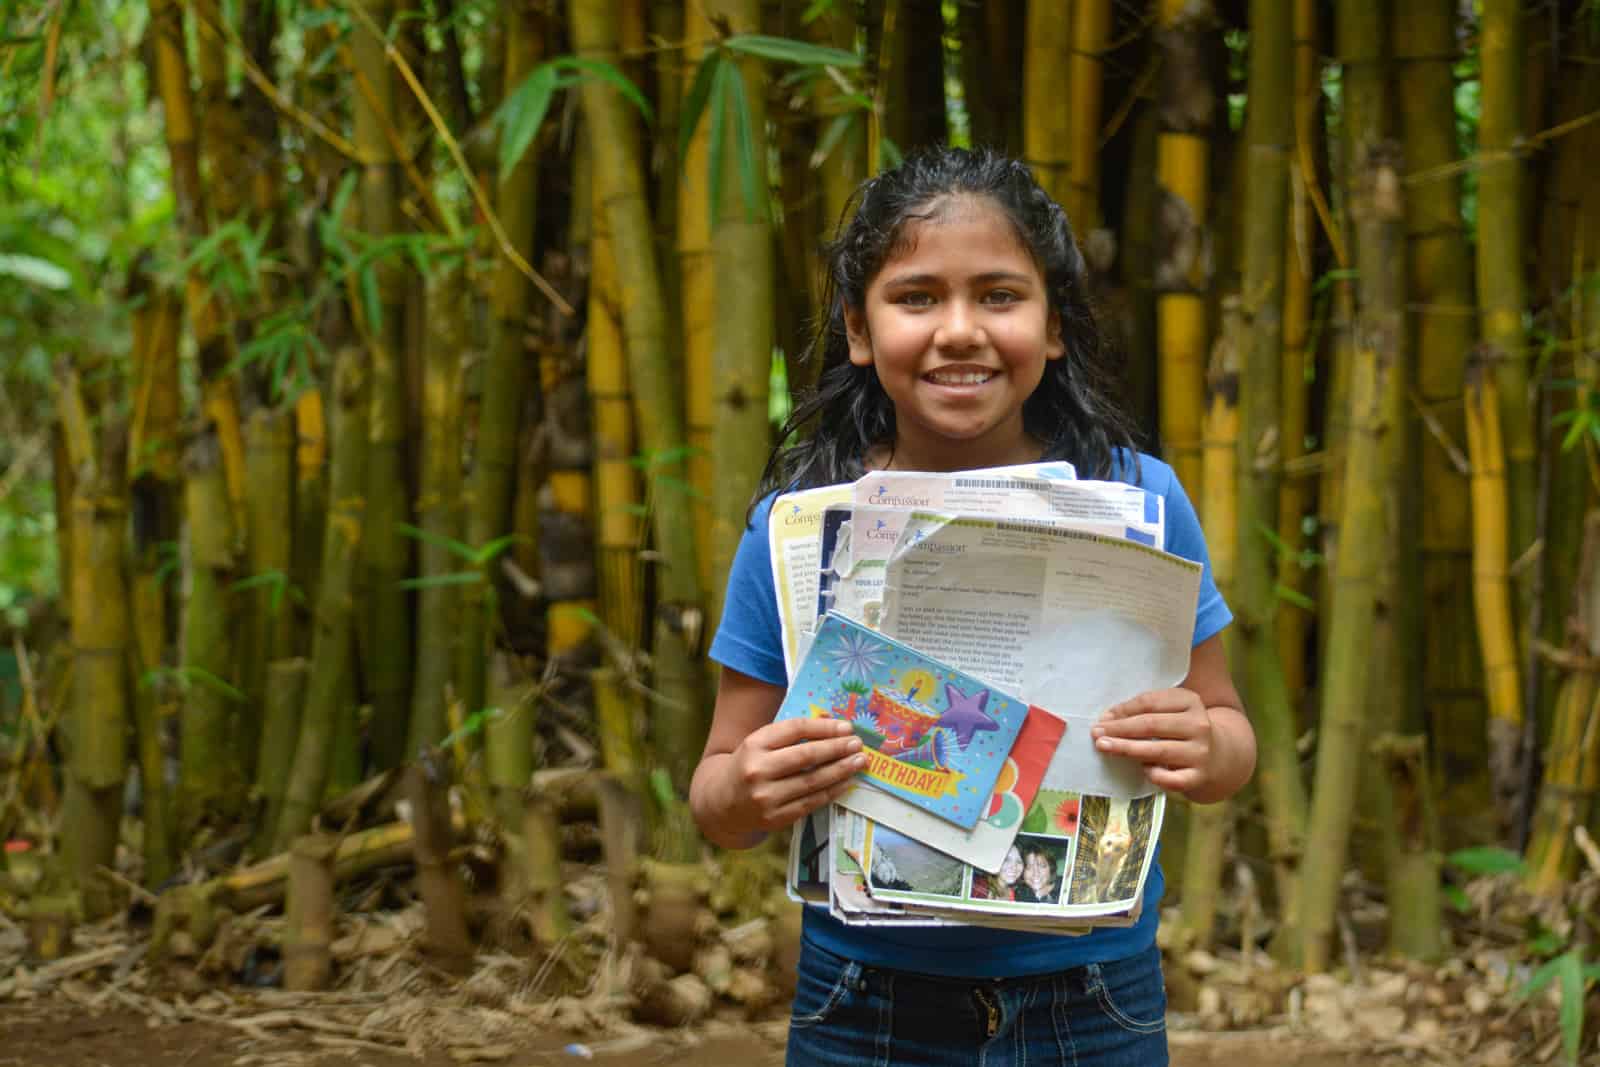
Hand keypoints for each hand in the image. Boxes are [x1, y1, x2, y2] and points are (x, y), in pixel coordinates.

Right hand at [721, 718, 867, 833]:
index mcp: (754, 744)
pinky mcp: (774, 818)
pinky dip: (831, 792)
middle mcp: (757, 770)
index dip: (824, 727)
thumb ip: (790, 734)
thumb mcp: (760, 743)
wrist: (721, 802)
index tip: (846, 727)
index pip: (795, 730)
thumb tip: (832, 724)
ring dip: (840, 771)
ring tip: (858, 761)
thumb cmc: (748, 765)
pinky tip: (846, 782)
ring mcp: (765, 797)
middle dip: (837, 748)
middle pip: (806, 756)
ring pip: (812, 781)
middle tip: (858, 743)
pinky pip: (810, 803)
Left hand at [1090, 688, 1219, 796]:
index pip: (1149, 702)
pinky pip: (1171, 778)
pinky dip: (1153, 774)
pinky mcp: (1199, 776)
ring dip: (1126, 749)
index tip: (1102, 718)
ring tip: (1104, 747)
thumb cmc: (1182, 729)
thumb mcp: (1171, 711)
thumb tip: (1107, 719)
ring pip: (1157, 750)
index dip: (1122, 710)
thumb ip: (1144, 710)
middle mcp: (1198, 725)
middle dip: (1119, 729)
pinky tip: (1141, 770)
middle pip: (1150, 725)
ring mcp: (1200, 752)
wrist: (1220, 756)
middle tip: (1096, 733)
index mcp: (1190, 701)